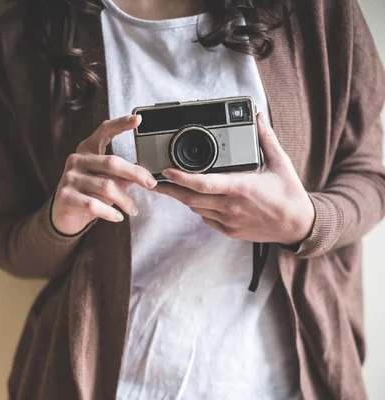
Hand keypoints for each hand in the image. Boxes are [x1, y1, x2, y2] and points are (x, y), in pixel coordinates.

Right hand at [52, 115, 156, 235]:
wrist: (64, 214)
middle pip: (112, 162)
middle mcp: (77, 160)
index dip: (121, 124)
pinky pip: (94, 204)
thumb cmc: (89, 194)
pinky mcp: (66, 196)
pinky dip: (110, 212)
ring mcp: (70, 177)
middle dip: (135, 173)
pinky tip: (118, 217)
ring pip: (106, 186)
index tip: (138, 119)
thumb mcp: (106, 181)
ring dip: (125, 200)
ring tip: (133, 210)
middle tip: (151, 183)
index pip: (104, 131)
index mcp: (88, 150)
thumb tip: (147, 176)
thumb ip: (122, 175)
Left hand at [154, 112, 314, 245]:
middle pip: (191, 199)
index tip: (166, 170)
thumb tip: (258, 117)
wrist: (297, 226)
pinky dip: (199, 208)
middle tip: (154, 181)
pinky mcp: (230, 231)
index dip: (181, 178)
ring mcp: (229, 221)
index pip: (203, 183)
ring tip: (172, 187)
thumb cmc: (289, 194)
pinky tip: (198, 199)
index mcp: (241, 188)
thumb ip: (266, 139)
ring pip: (196, 209)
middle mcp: (231, 207)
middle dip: (170, 190)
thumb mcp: (280, 163)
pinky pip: (207, 219)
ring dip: (184, 198)